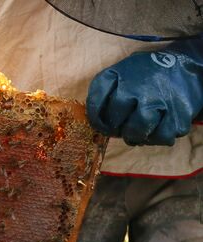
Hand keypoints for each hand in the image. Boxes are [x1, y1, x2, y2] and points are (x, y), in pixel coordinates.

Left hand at [86, 39, 202, 145]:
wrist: (186, 65)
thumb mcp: (121, 70)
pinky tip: (156, 129)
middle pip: (116, 122)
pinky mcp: (180, 114)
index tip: (101, 125)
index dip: (96, 120)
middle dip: (115, 129)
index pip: (97, 103)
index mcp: (121, 75)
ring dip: (134, 136)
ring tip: (137, 131)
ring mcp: (161, 101)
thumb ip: (104, 90)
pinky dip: (157, 138)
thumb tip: (94, 117)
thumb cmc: (146, 73)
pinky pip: (162, 137)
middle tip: (121, 128)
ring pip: (137, 131)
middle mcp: (140, 88)